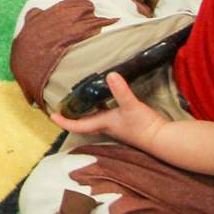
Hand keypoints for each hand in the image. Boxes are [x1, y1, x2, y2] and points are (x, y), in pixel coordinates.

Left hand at [50, 72, 168, 148]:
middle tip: (62, 106)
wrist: (161, 138)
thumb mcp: (131, 106)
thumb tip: (111, 75)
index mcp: (103, 123)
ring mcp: (116, 126)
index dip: (64, 121)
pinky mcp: (125, 123)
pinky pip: (106, 115)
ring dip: (85, 111)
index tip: (51, 116)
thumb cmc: (144, 126)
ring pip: (95, 118)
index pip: (77, 125)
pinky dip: (100, 107)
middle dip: (72, 116)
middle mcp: (106, 126)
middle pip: (83, 122)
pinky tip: (104, 98)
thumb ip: (121, 91)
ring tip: (78, 99)